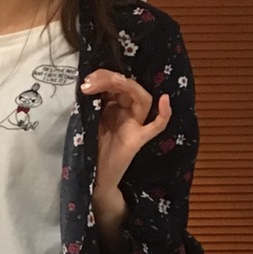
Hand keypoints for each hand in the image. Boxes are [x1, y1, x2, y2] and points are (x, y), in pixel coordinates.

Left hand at [81, 68, 171, 201]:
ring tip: (109, 82)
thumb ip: (92, 104)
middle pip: (129, 88)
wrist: (93, 175)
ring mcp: (135, 125)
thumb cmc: (90, 148)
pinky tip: (165, 100)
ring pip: (143, 100)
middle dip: (111, 79)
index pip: (116, 84)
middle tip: (90, 82)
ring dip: (127, 87)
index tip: (87, 80)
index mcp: (115, 107)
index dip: (104, 77)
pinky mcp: (138, 140)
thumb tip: (87, 84)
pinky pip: (156, 127)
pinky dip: (164, 114)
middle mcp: (128, 113)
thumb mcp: (88, 120)